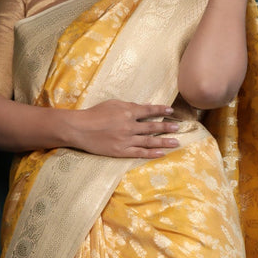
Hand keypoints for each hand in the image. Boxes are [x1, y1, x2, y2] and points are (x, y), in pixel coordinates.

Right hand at [64, 99, 180, 158]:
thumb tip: (144, 107)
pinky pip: (139, 153)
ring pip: (149, 141)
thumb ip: (129, 106)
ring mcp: (126, 140)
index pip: (149, 110)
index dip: (161, 110)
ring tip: (176, 142)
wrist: (79, 129)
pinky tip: (161, 153)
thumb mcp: (112, 104)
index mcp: (127, 112)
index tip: (171, 110)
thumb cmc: (94, 114)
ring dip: (164, 141)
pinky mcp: (120, 151)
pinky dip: (151, 153)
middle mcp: (129, 126)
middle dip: (167, 127)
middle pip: (152, 127)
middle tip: (178, 128)